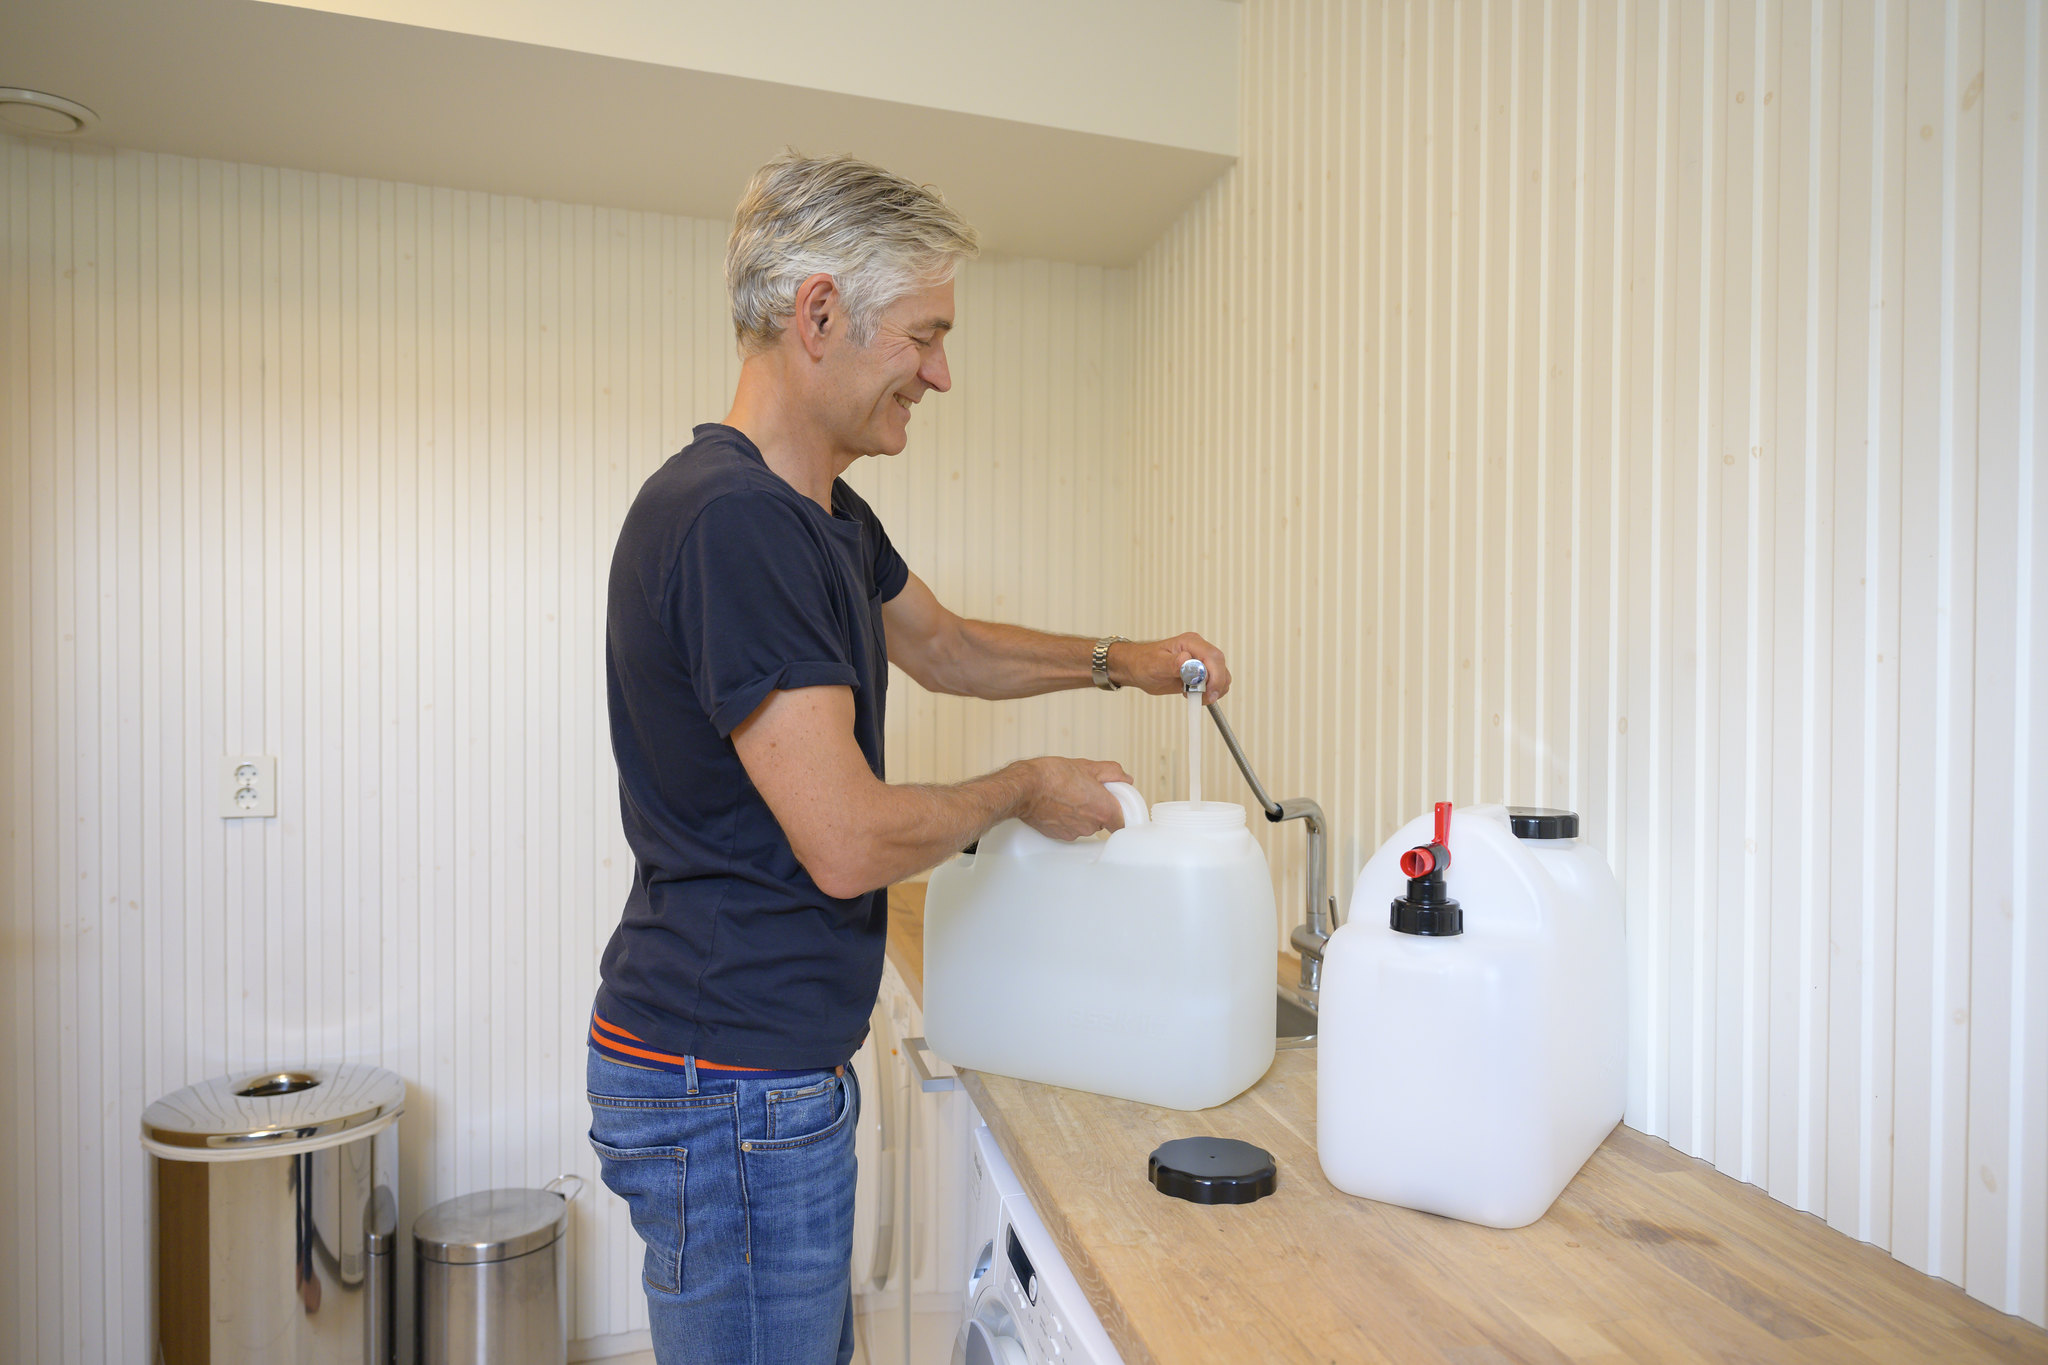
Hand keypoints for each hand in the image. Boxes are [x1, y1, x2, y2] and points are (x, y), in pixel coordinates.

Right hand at [1013, 757, 1133, 839]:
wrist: (1025, 787)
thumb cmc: (1052, 776)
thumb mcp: (1088, 766)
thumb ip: (1112, 773)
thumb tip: (1124, 778)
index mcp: (1104, 809)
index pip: (1123, 822)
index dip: (1119, 811)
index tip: (1114, 802)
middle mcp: (1091, 825)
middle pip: (1103, 822)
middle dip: (1098, 808)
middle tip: (1087, 792)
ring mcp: (1075, 832)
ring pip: (1086, 825)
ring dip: (1081, 814)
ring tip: (1069, 796)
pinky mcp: (1059, 836)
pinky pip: (1070, 828)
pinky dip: (1067, 819)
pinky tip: (1059, 805)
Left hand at [1109, 633, 1231, 703]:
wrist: (1137, 668)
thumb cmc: (1143, 662)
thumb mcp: (1155, 664)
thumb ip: (1172, 663)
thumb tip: (1187, 661)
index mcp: (1191, 643)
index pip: (1213, 656)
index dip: (1215, 675)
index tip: (1208, 691)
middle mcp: (1199, 651)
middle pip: (1221, 667)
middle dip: (1216, 685)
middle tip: (1201, 697)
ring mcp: (1201, 663)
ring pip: (1222, 677)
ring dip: (1214, 691)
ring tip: (1193, 696)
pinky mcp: (1201, 674)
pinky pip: (1216, 684)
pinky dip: (1210, 693)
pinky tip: (1193, 695)